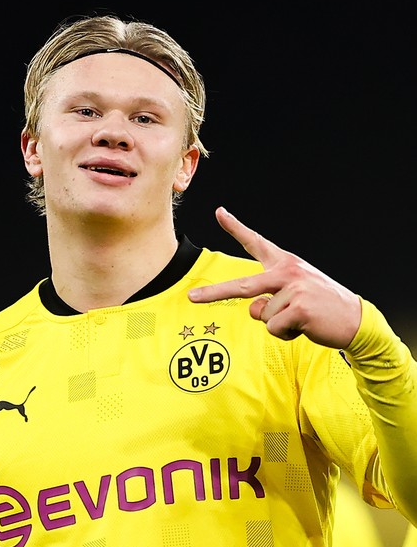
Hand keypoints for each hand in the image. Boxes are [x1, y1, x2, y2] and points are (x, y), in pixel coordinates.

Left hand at [188, 207, 361, 348]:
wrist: (355, 320)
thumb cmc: (320, 306)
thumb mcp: (292, 296)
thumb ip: (267, 299)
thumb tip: (252, 309)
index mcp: (284, 264)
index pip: (256, 243)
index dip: (236, 228)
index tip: (219, 212)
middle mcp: (287, 271)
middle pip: (242, 285)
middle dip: (214, 293)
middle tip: (191, 297)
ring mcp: (293, 288)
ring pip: (261, 315)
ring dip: (278, 325)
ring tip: (300, 318)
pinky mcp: (300, 308)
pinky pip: (274, 328)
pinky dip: (286, 334)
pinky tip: (305, 326)